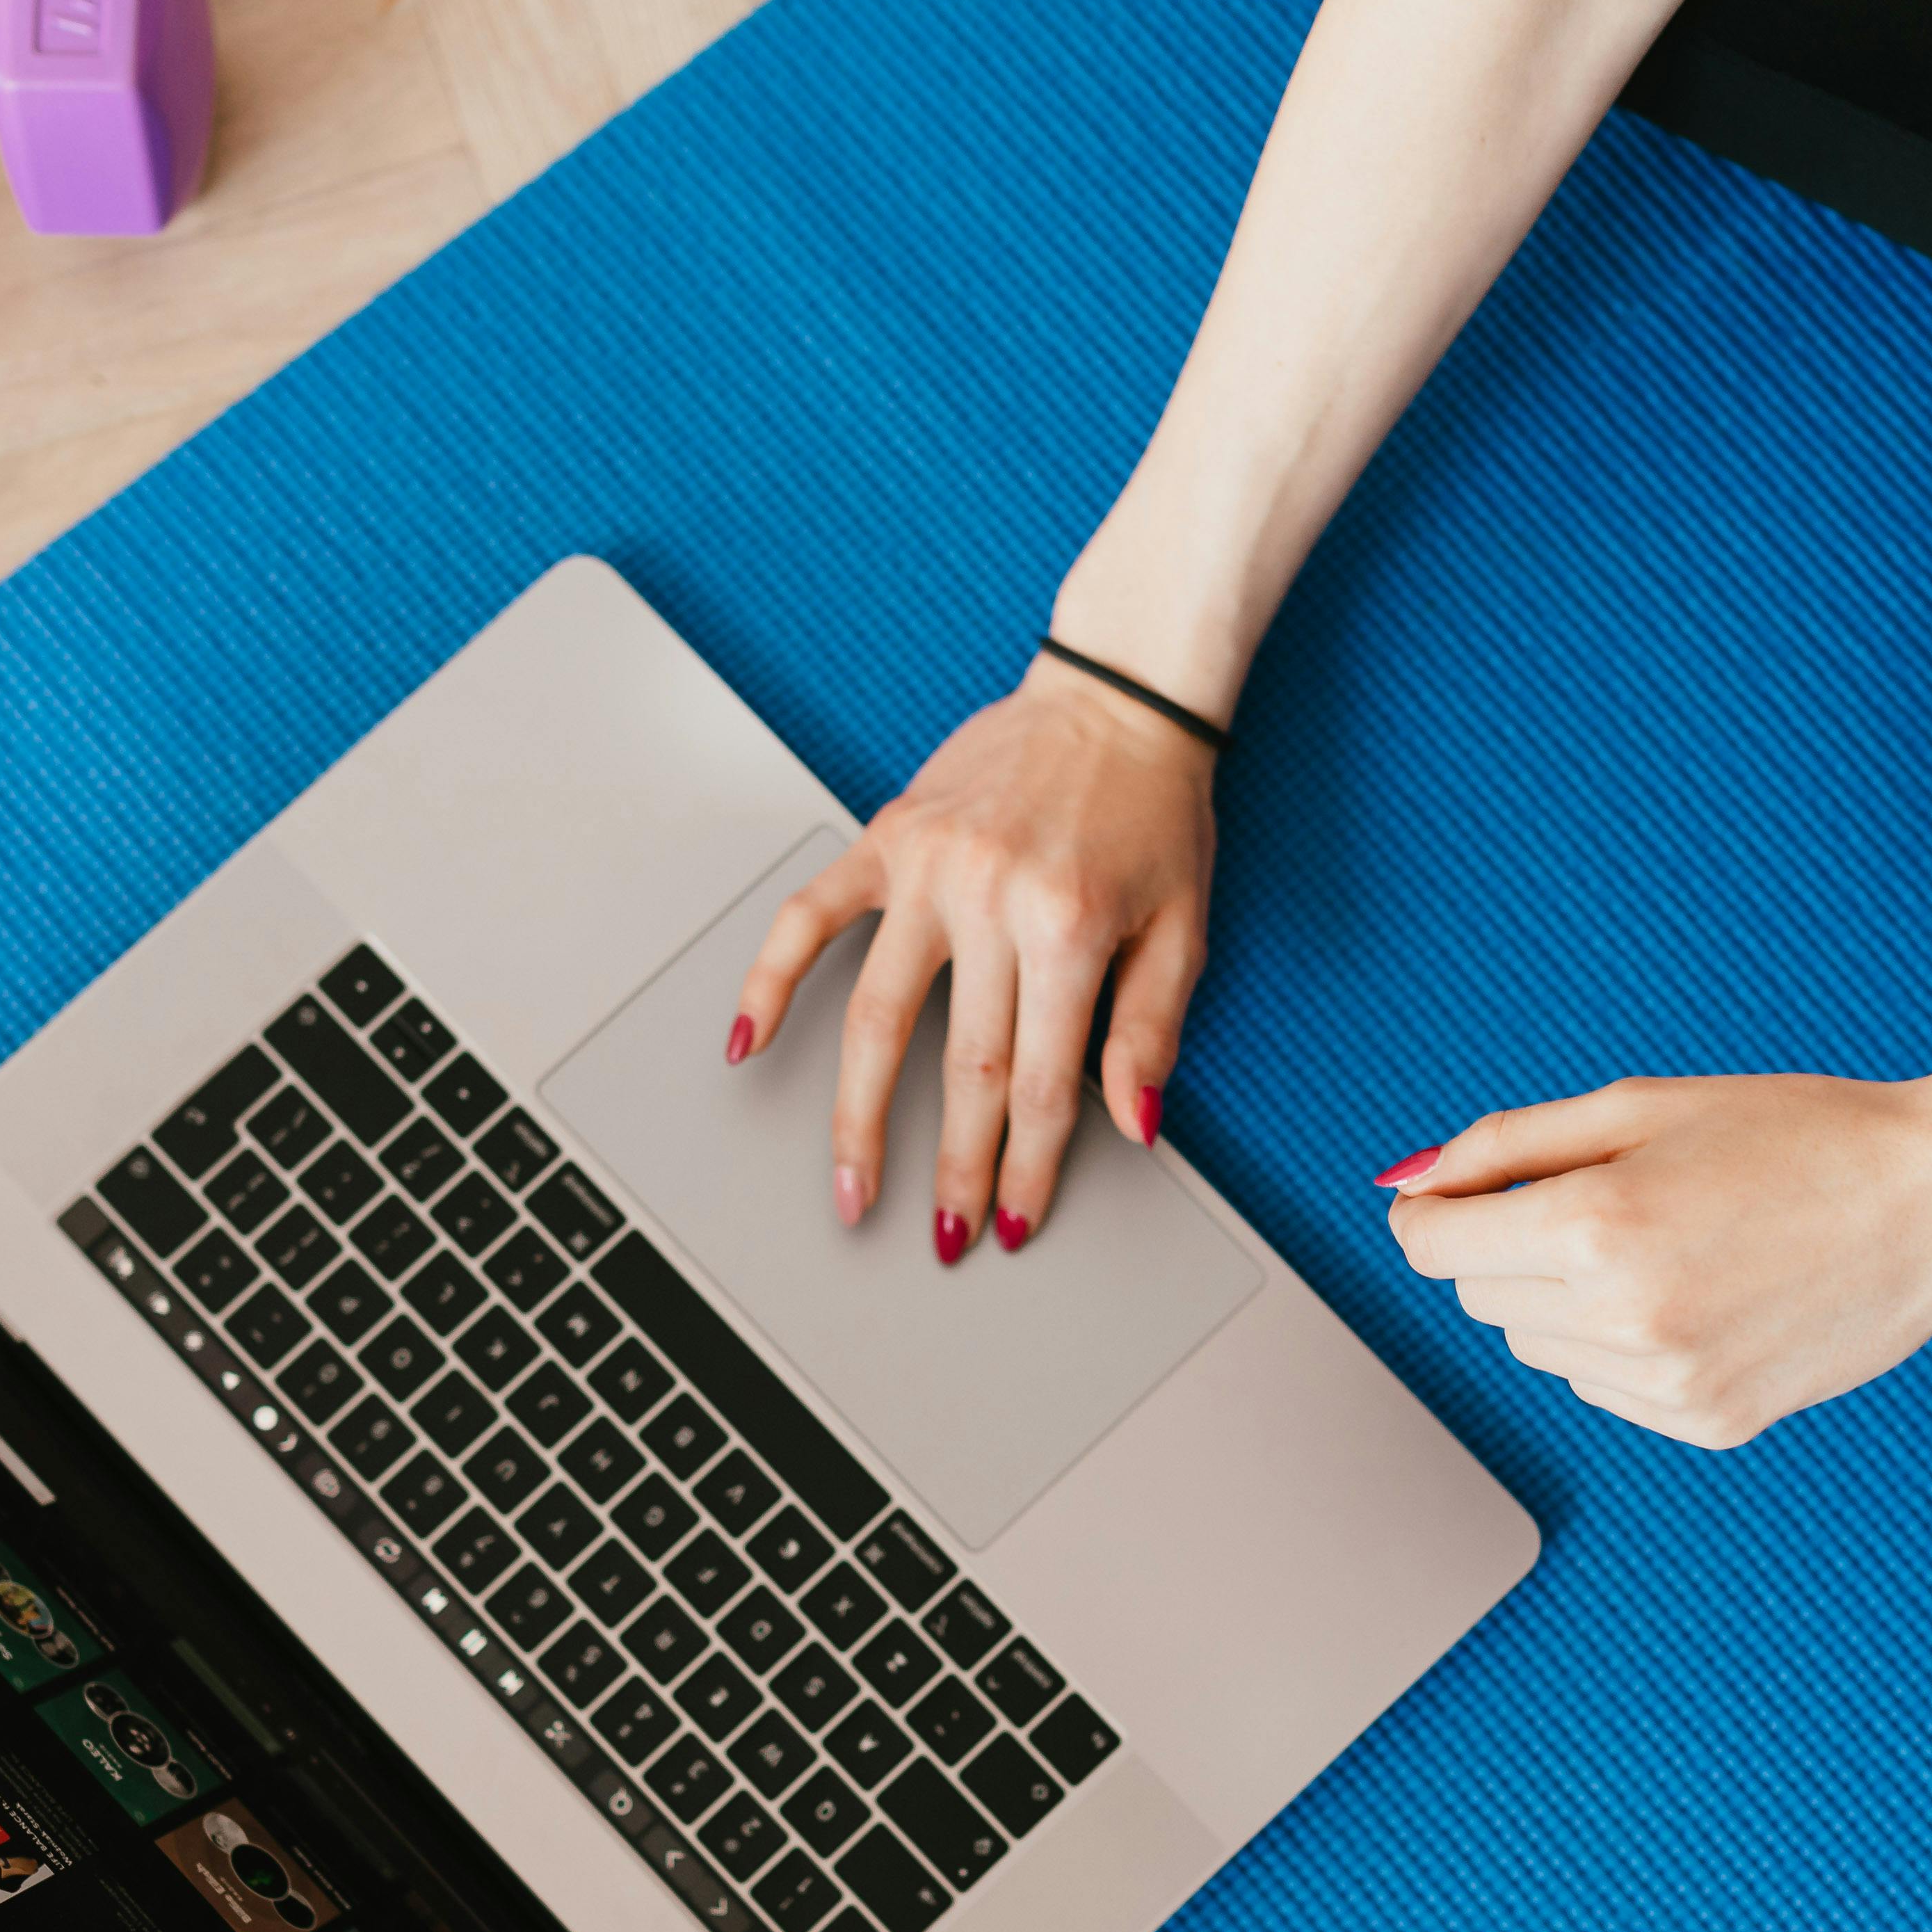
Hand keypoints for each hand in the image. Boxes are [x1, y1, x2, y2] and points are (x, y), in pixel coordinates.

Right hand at [732, 662, 1218, 1256]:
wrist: (1119, 695)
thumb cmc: (1156, 810)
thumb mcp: (1184, 924)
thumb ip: (1150, 1028)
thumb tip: (1131, 1124)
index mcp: (1071, 925)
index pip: (1043, 1082)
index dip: (1028, 1166)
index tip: (1015, 1222)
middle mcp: (992, 898)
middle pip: (965, 1067)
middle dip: (956, 1166)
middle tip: (945, 1235)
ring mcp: (929, 867)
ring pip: (879, 1016)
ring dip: (861, 1115)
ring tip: (851, 1185)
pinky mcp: (887, 836)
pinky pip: (810, 915)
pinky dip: (770, 980)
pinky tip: (747, 1043)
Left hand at [1381, 1057, 1931, 1446]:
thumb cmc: (1799, 1137)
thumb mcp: (1641, 1105)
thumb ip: (1508, 1144)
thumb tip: (1407, 1184)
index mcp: (1597, 1225)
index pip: (1432, 1245)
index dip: (1431, 1212)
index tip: (1456, 1195)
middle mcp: (1622, 1318)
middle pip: (1477, 1296)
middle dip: (1508, 1247)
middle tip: (1602, 1197)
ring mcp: (1666, 1383)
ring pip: (1534, 1346)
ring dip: (1564, 1298)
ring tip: (1664, 1244)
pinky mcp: (1706, 1422)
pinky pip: (1601, 1386)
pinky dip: (1620, 1344)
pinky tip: (1698, 1295)